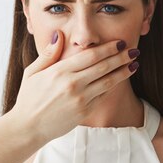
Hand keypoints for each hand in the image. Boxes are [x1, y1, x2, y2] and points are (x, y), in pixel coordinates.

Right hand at [9, 30, 139, 142]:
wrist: (28, 127)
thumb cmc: (28, 98)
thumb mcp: (32, 72)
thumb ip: (48, 54)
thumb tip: (60, 35)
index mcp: (60, 71)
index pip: (90, 55)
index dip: (108, 48)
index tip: (120, 42)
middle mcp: (72, 84)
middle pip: (103, 67)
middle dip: (121, 57)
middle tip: (134, 50)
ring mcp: (80, 99)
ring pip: (108, 82)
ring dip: (123, 72)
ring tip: (134, 64)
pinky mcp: (84, 112)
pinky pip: (102, 96)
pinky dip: (113, 86)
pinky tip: (120, 79)